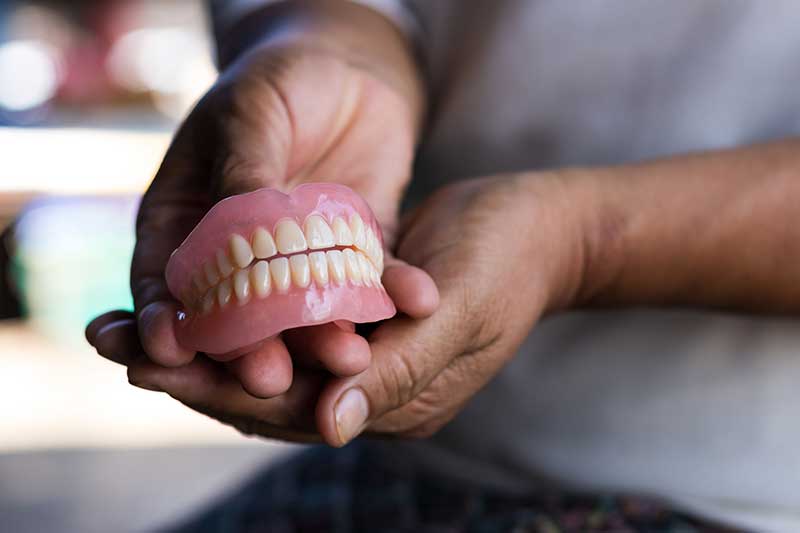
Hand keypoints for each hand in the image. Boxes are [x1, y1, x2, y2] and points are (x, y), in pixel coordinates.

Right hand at [87, 3, 435, 405]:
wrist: (351, 74)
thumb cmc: (281, 81)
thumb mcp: (253, 112)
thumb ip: (243, 170)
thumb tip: (237, 226)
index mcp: (185, 224)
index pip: (163, 285)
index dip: (164, 321)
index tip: (171, 351)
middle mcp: (239, 259)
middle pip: (236, 319)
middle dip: (248, 351)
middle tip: (267, 379)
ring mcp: (298, 266)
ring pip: (305, 317)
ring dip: (323, 341)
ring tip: (347, 357)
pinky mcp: (353, 262)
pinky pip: (370, 286)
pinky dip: (392, 297)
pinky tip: (416, 303)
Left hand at [111, 173, 584, 445]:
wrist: (539, 228)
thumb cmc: (506, 262)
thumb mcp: (460, 313)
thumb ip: (398, 374)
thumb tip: (329, 428)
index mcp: (399, 401)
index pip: (290, 409)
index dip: (216, 387)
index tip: (145, 363)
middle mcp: (374, 392)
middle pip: (266, 392)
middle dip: (189, 369)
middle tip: (110, 340)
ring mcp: (367, 360)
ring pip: (269, 361)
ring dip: (204, 343)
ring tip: (132, 324)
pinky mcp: (361, 325)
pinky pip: (287, 330)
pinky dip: (240, 317)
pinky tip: (196, 298)